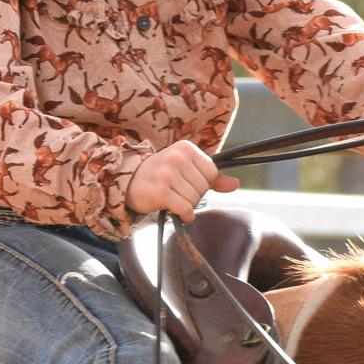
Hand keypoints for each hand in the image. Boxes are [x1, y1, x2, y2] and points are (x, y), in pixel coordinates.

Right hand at [125, 140, 239, 220]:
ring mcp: (167, 174)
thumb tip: (235, 184)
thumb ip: (212, 177)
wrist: (128, 182)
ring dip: (187, 205)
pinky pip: (185, 209)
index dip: (203, 183)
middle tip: (177, 192)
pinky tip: (177, 212)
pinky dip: (185, 215)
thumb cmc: (161, 175)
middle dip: (194, 195)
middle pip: (203, 187)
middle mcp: (176, 157)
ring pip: (195, 199)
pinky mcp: (160, 191)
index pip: (211, 172)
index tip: (187, 183)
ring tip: (173, 199)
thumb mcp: (186, 169)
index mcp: (185, 148)